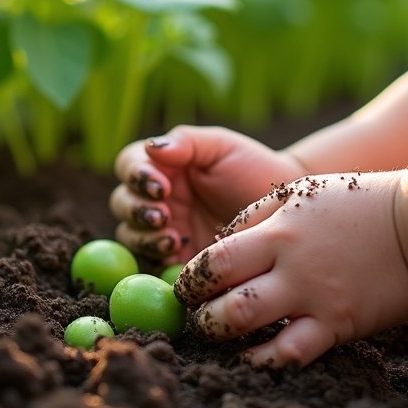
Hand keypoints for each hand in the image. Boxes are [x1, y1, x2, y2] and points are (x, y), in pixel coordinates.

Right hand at [110, 125, 305, 263]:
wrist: (284, 208)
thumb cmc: (252, 168)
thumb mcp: (221, 147)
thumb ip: (187, 143)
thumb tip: (153, 148)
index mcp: (162, 167)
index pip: (130, 166)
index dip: (136, 175)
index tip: (160, 185)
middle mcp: (156, 199)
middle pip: (123, 203)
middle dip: (137, 209)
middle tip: (162, 216)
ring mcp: (164, 230)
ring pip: (131, 235)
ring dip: (143, 237)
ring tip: (171, 239)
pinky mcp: (176, 260)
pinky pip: (153, 264)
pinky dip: (157, 262)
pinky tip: (177, 259)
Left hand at [174, 169, 407, 367]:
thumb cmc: (355, 203)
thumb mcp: (300, 192)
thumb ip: (257, 216)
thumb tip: (219, 242)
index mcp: (277, 230)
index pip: (215, 260)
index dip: (191, 279)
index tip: (185, 288)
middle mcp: (289, 266)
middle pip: (222, 296)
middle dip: (198, 313)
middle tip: (194, 318)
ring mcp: (313, 298)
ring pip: (247, 324)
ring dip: (222, 335)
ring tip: (218, 336)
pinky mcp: (338, 324)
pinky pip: (292, 352)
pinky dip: (266, 360)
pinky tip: (255, 359)